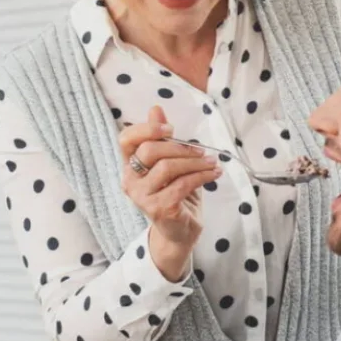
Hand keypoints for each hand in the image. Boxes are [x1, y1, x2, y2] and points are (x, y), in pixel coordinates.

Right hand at [119, 107, 220, 277]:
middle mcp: (130, 181)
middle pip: (149, 151)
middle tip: (201, 151)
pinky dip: (202, 176)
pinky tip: (213, 174)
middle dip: (179, 147)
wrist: (180, 232)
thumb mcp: (170, 163)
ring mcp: (142, 197)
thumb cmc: (175, 195)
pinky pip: (182, 184)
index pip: (126, 139)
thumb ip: (162, 138)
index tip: (171, 129)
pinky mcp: (158, 209)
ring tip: (212, 163)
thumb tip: (156, 108)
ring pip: (168, 168)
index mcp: (130, 166)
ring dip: (196, 163)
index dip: (147, 129)